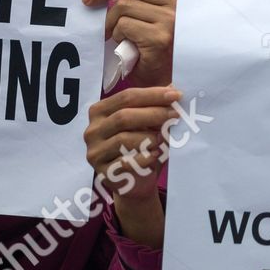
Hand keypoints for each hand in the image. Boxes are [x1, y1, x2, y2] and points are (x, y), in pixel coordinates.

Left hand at [82, 0, 177, 86]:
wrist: (164, 86)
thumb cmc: (153, 53)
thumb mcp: (150, 21)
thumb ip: (139, 1)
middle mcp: (176, 5)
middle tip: (87, 0)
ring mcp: (170, 20)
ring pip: (124, 6)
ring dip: (110, 21)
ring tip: (111, 35)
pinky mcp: (160, 38)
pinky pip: (124, 26)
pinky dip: (115, 35)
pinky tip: (120, 45)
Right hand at [84, 85, 180, 247]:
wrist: (137, 181)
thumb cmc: (142, 145)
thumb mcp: (148, 122)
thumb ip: (156, 105)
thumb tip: (174, 88)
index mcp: (99, 111)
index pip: (126, 96)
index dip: (152, 95)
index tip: (176, 95)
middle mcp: (92, 130)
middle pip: (124, 116)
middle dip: (154, 114)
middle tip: (176, 114)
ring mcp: (94, 153)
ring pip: (124, 139)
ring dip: (149, 137)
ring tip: (164, 138)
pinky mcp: (102, 173)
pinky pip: (125, 163)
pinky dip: (144, 157)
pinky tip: (156, 155)